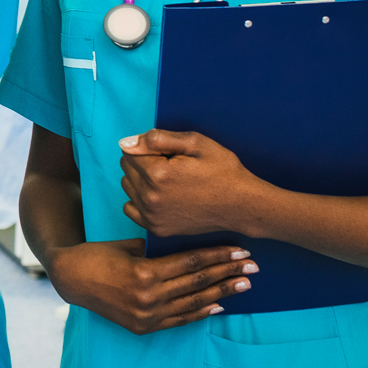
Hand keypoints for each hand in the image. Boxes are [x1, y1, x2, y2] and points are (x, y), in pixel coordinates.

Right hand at [48, 239, 256, 334]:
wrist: (71, 280)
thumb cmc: (98, 255)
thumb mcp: (128, 246)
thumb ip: (157, 249)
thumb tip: (186, 246)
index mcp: (145, 272)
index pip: (191, 262)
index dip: (218, 256)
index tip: (240, 251)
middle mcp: (149, 296)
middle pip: (198, 282)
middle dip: (228, 273)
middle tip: (254, 267)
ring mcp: (147, 314)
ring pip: (193, 302)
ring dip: (222, 292)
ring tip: (244, 285)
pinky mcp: (143, 326)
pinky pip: (179, 320)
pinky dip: (200, 312)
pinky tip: (219, 306)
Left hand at [120, 130, 274, 236]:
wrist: (242, 205)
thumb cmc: (223, 171)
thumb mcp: (196, 143)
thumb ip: (157, 139)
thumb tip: (125, 143)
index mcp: (157, 174)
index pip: (129, 151)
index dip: (149, 149)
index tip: (170, 154)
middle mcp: (149, 197)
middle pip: (126, 169)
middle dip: (143, 163)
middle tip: (172, 166)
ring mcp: (152, 216)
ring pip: (128, 187)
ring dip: (141, 181)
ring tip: (169, 181)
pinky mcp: (156, 228)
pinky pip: (131, 208)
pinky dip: (140, 200)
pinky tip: (161, 196)